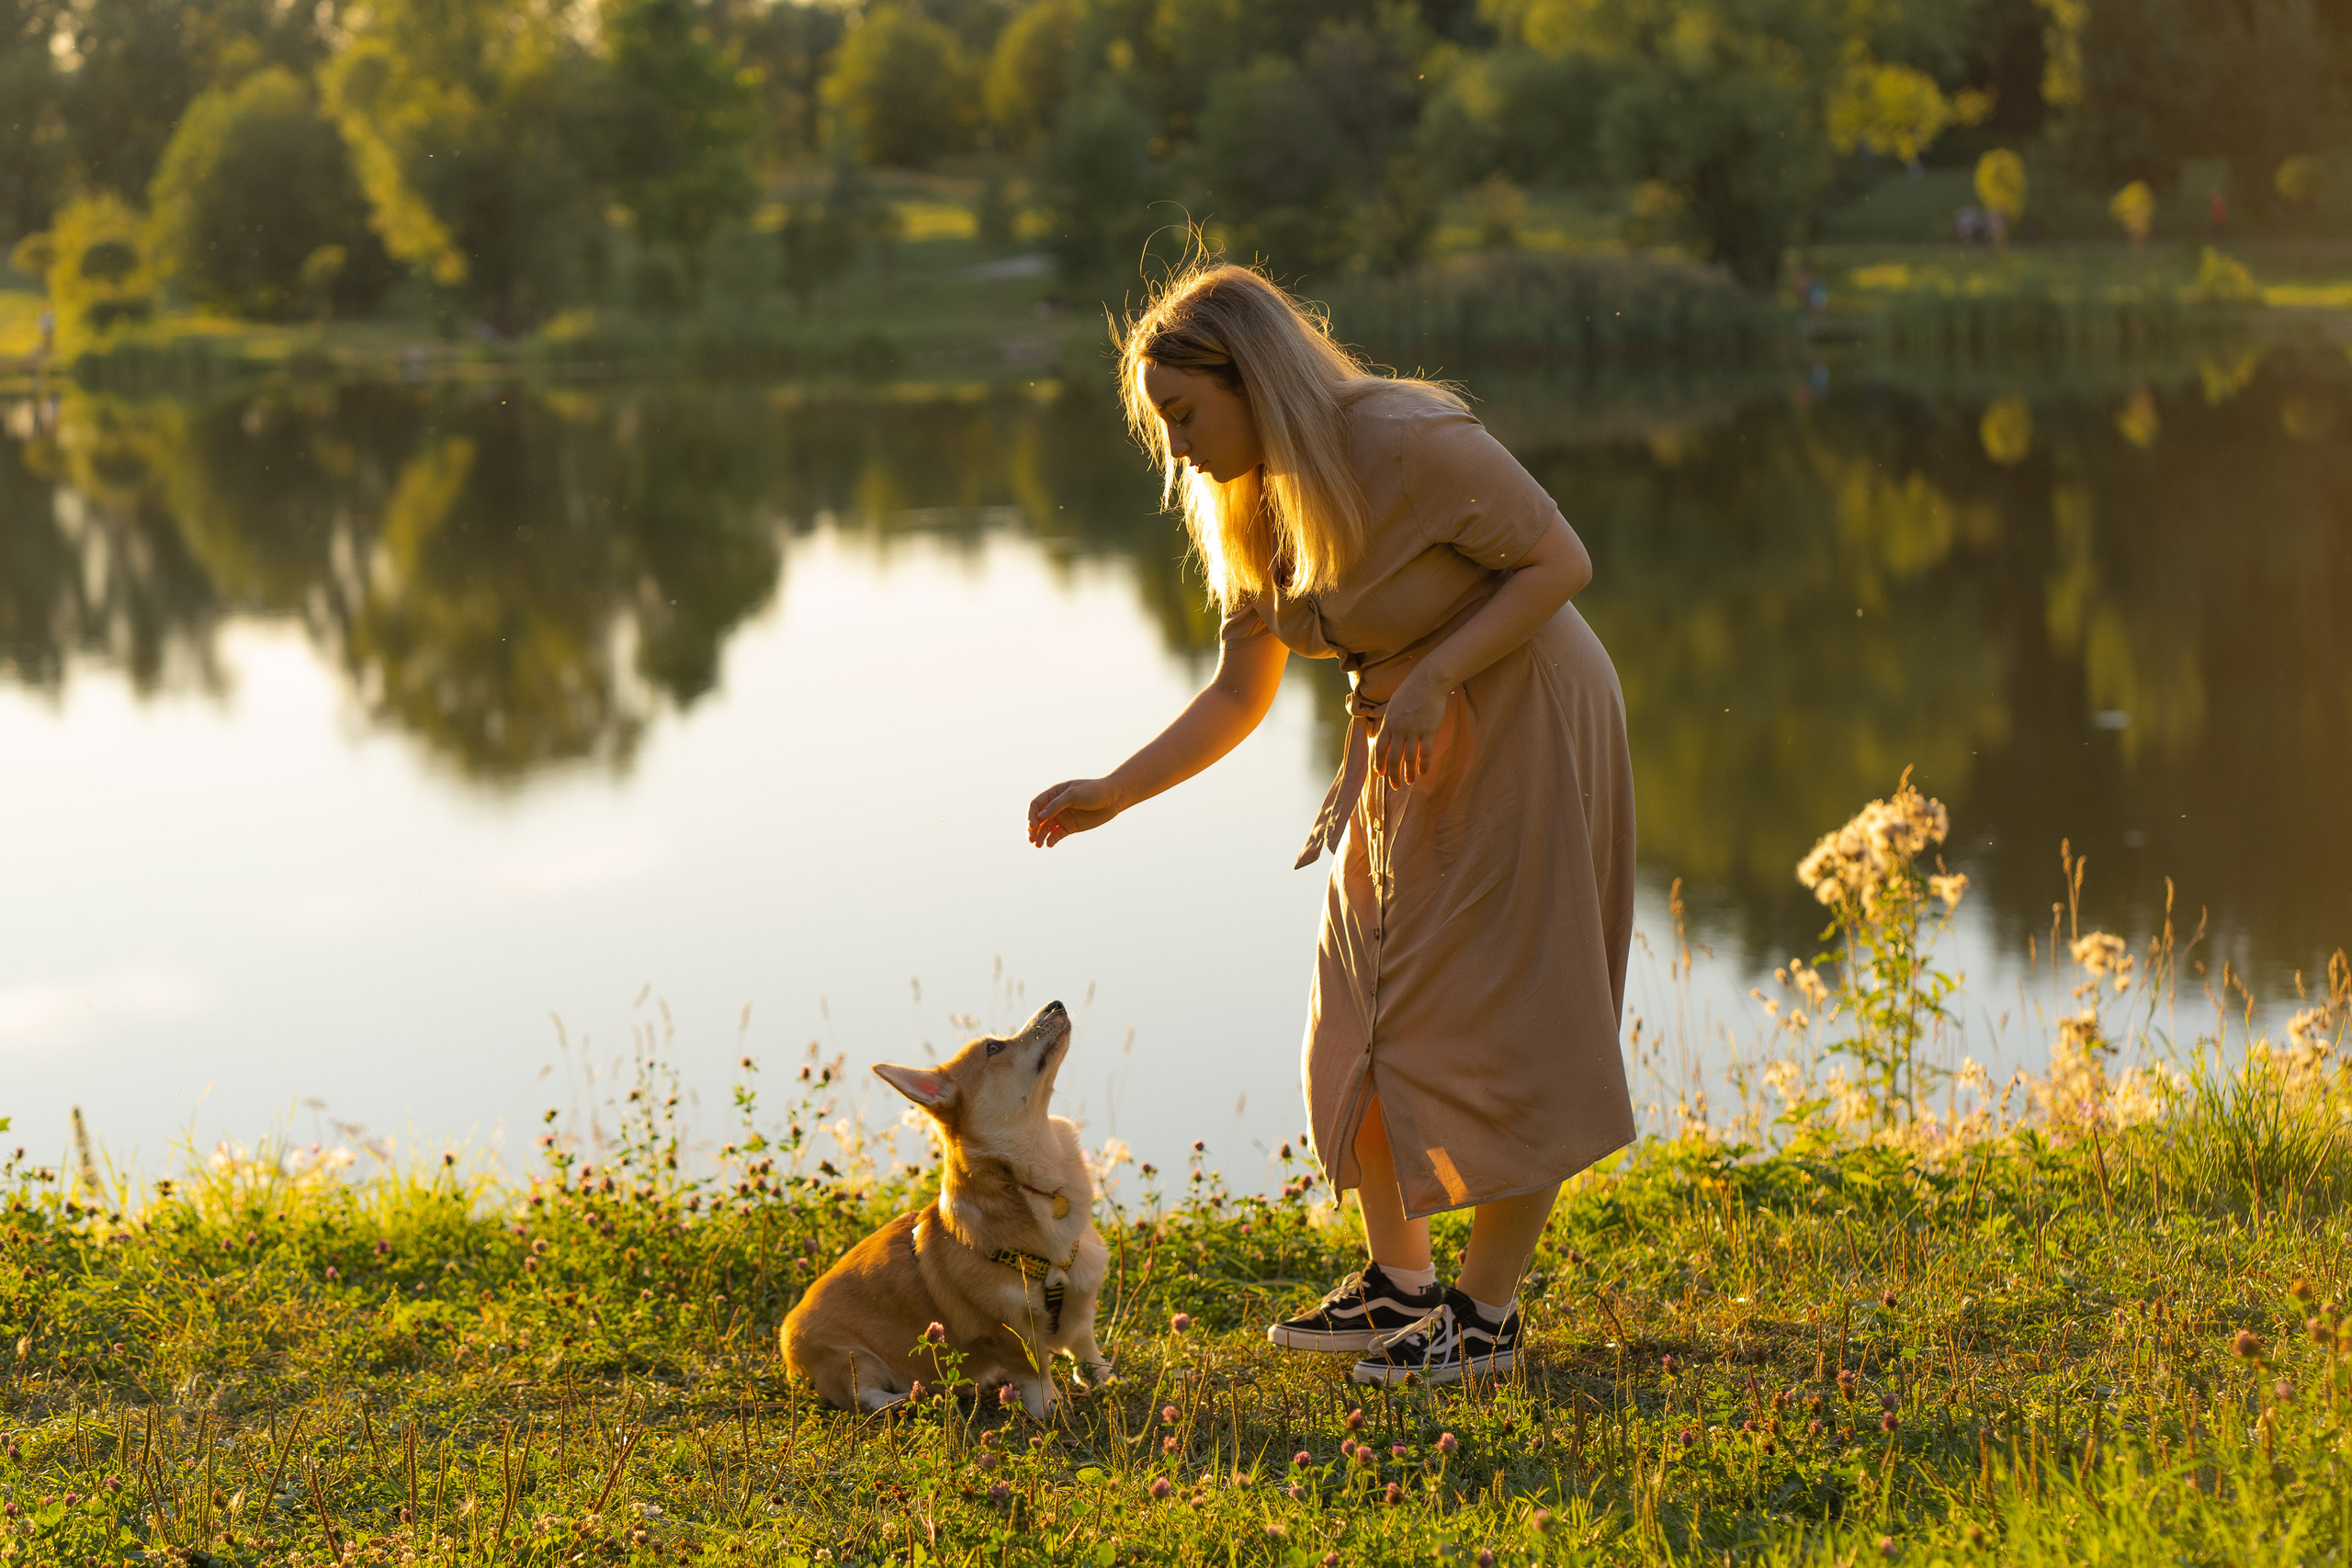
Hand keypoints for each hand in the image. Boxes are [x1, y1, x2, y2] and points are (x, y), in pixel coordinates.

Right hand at [1028, 777, 1126, 846]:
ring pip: (1046, 828)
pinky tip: (1049, 844)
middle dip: (1033, 828)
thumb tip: (1039, 817)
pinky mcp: (1070, 827)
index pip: (1036, 805)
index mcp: (1054, 794)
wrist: (1112, 798)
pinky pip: (1057, 834)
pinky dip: (1051, 839)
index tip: (1032, 825)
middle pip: (1038, 818)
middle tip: (1030, 838)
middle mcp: (1056, 806)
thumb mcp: (1073, 795)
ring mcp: (1063, 817)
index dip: (1031, 815)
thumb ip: (1056, 805)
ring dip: (1040, 836)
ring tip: (1037, 845)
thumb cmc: (1093, 791)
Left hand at [1371, 669, 1446, 788]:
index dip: (1379, 763)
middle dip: (1393, 774)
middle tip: (1395, 786)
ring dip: (1408, 772)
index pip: (1379, 748)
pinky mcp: (1428, 730)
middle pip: (1392, 757)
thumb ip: (1389, 721)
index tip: (1381, 774)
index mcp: (1388, 722)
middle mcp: (1398, 728)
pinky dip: (1423, 764)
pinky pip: (1424, 752)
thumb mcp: (1394, 704)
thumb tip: (1386, 734)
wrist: (1429, 680)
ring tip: (1409, 782)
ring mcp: (1413, 730)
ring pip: (1408, 758)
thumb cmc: (1411, 690)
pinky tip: (1423, 773)